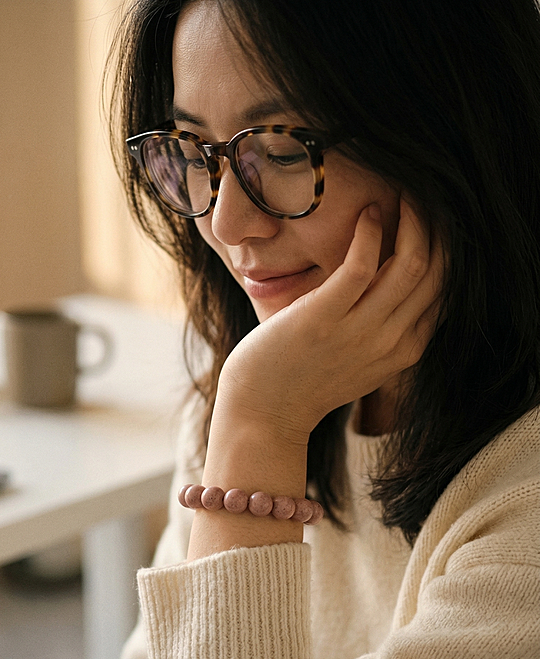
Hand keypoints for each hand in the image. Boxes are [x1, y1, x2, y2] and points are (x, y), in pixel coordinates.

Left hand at [215, 197, 442, 446]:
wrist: (264, 413)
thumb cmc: (304, 380)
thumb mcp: (360, 360)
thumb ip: (386, 329)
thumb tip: (398, 287)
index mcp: (405, 351)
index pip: (445, 290)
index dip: (448, 249)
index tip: (437, 219)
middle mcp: (391, 342)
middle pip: (438, 272)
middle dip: (440, 226)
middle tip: (427, 193)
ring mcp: (359, 332)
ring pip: (411, 263)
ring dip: (413, 219)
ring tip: (403, 192)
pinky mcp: (323, 318)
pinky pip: (362, 264)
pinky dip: (370, 231)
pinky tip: (367, 213)